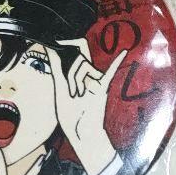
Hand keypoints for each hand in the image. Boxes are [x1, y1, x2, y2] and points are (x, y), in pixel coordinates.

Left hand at [49, 40, 126, 174]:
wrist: (80, 134)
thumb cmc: (71, 118)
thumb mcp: (60, 90)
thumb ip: (57, 69)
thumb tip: (51, 49)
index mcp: (76, 77)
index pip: (74, 53)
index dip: (66, 44)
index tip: (54, 40)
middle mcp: (87, 77)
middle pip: (77, 58)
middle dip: (69, 70)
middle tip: (68, 85)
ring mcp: (96, 81)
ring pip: (83, 65)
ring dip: (75, 79)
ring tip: (76, 95)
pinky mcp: (103, 88)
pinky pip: (110, 72)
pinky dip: (117, 62)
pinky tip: (124, 52)